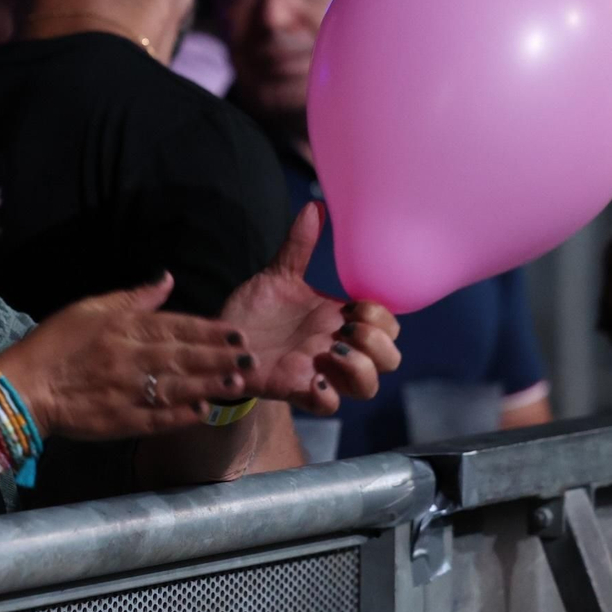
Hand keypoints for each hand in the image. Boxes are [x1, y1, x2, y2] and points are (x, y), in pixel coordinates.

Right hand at [0, 275, 256, 440]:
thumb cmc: (55, 343)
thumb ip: (132, 297)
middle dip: (220, 357)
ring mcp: (127, 392)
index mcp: (123, 328)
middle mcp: (130, 358)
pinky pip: (159, 418)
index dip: (209, 330)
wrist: (25, 386)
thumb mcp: (89, 308)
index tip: (237, 333)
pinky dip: (183, 415)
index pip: (176, 327)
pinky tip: (203, 411)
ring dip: (210, 385)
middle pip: (184, 357)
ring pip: (178, 387)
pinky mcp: (121, 421)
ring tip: (238, 383)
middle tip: (249, 358)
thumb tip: (167, 279)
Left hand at [221, 203, 402, 414]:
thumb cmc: (257, 312)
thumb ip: (298, 246)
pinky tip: (311, 379)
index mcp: (338, 320)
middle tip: (346, 329)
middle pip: (390, 358)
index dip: (382, 317)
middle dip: (379, 343)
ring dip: (360, 369)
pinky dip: (327, 396)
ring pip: (368, 387)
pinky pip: (329, 406)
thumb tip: (314, 206)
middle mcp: (336, 349)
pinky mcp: (296, 390)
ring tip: (331, 351)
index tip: (354, 305)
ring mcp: (320, 372)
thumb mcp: (278, 276)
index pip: (388, 325)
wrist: (221, 340)